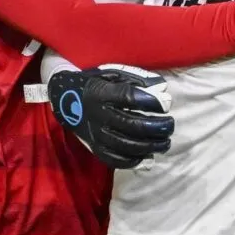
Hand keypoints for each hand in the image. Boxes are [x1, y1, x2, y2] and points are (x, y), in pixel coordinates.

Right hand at [48, 64, 173, 168]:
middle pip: (131, 125)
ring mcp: (95, 134)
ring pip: (126, 145)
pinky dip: (134, 161)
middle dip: (156, 127)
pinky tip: (148, 156)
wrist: (64, 98)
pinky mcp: (94, 148)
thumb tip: (162, 88)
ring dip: (151, 146)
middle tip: (170, 125)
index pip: (129, 98)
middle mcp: (97, 115)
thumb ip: (137, 79)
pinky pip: (115, 159)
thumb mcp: (112, 73)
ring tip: (166, 142)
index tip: (166, 105)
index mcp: (101, 93)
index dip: (151, 102)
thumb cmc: (96, 83)